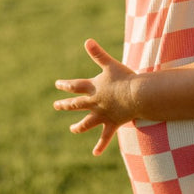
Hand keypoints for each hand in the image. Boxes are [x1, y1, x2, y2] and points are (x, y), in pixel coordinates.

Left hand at [54, 39, 135, 155]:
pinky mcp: (112, 123)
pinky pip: (105, 137)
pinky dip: (100, 145)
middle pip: (76, 105)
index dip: (66, 85)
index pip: (75, 86)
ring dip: (78, 126)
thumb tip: (87, 40)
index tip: (58, 84)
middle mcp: (94, 103)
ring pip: (86, 123)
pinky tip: (95, 153)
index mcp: (93, 88)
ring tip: (72, 129)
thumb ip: (98, 54)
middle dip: (65, 105)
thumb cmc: (125, 78)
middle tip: (56, 105)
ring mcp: (102, 114)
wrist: (136, 95)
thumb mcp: (110, 64)